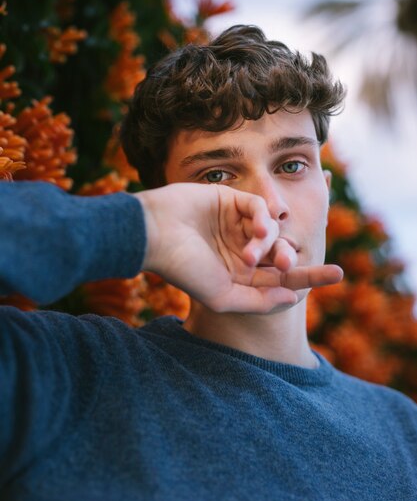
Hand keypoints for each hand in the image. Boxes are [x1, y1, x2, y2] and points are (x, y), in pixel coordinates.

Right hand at [136, 183, 342, 312]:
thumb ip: (258, 300)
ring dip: (270, 243)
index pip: (279, 278)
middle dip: (294, 261)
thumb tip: (293, 298)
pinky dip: (263, 218)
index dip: (308, 276)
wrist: (152, 234)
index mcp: (238, 276)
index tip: (338, 274)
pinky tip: (256, 229)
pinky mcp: (229, 200)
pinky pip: (259, 207)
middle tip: (302, 266)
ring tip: (250, 254)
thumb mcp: (222, 295)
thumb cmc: (184, 268)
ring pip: (271, 231)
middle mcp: (239, 250)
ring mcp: (234, 225)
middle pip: (281, 254)